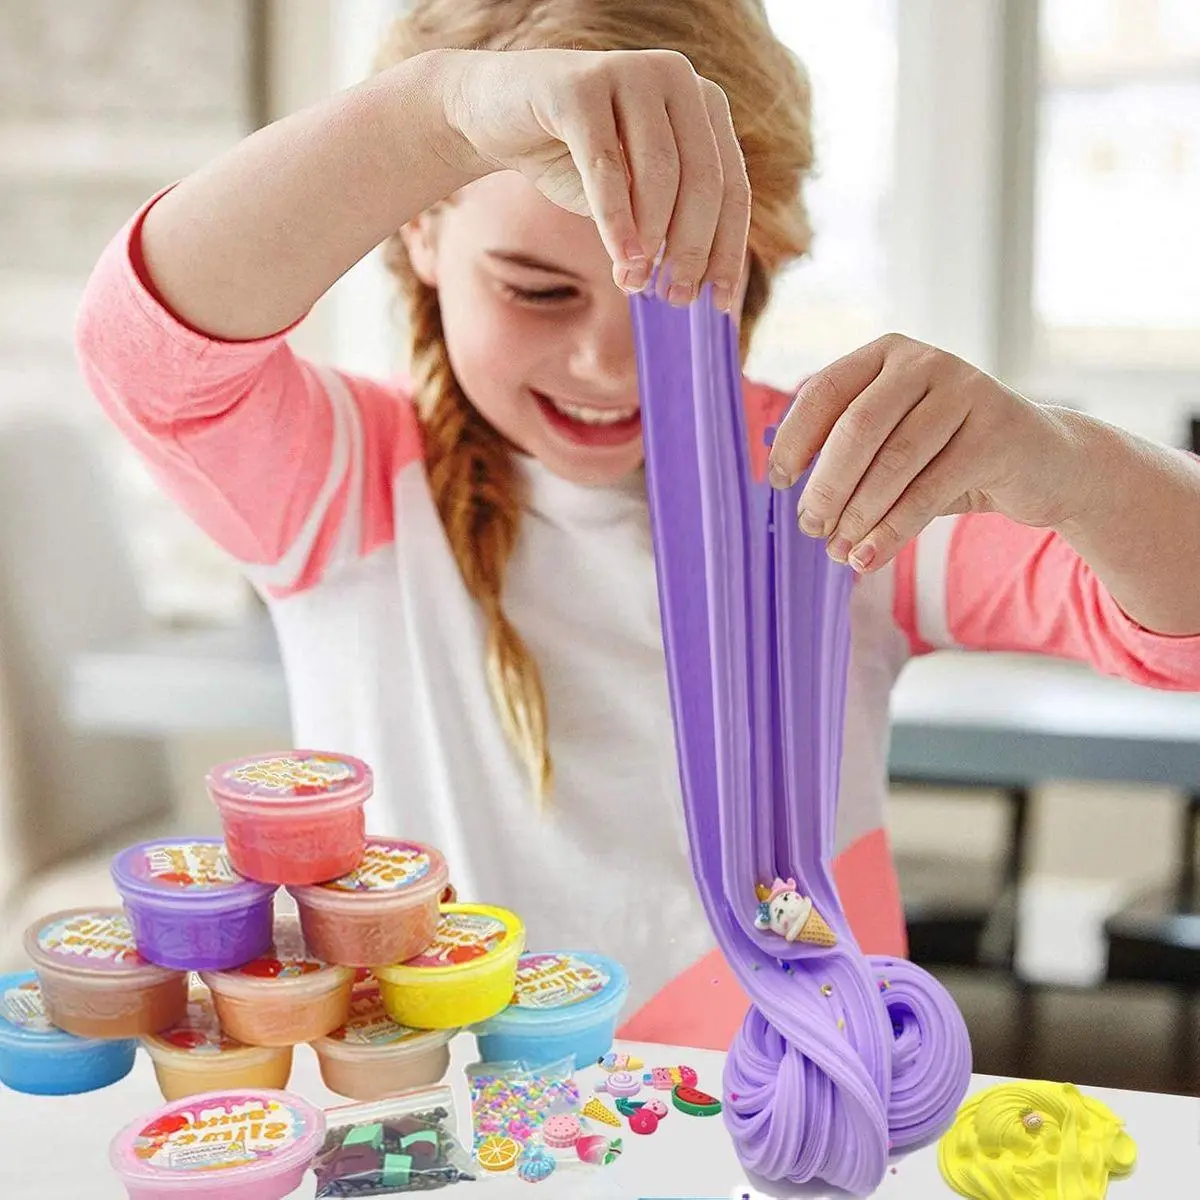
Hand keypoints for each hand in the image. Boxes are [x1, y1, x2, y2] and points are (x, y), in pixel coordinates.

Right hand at [437, 47, 750, 308]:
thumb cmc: (574, 158)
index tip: (719, 303)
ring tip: (636, 284)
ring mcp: (630, 72)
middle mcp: (677, 77)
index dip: (728, 250)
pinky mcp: (580, 85)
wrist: (497, 113)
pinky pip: (607, 167)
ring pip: (660, 172)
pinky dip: (617, 220)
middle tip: (675, 298)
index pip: (732, 187)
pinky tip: (621, 259)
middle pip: (702, 180)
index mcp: (704, 104)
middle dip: (692, 249)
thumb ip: (666, 228)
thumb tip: (696, 289)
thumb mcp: (632, 197)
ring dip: (651, 239)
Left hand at [766, 334, 1087, 572]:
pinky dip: (891, 531)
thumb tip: (793, 500)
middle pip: (856, 428)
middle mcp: (925, 362)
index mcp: (887, 355)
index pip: (824, 390)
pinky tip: (868, 557)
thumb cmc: (950, 456)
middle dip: (826, 486)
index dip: (795, 438)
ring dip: (857, 515)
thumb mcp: (894, 444)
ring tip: (837, 552)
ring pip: (893, 463)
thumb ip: (849, 455)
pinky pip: (929, 490)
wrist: (1046, 463)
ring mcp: (966, 391)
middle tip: (810, 528)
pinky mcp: (996, 431)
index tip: (777, 482)